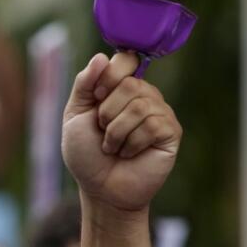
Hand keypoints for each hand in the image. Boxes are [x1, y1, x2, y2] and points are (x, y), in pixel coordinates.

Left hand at [61, 53, 180, 212]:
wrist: (100, 189)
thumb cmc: (86, 155)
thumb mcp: (75, 116)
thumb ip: (84, 85)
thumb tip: (101, 56)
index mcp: (120, 88)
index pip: (126, 60)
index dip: (110, 76)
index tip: (97, 98)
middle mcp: (144, 96)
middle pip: (131, 84)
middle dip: (108, 113)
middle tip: (103, 132)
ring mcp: (160, 113)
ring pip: (141, 106)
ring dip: (117, 132)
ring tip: (113, 147)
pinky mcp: (171, 132)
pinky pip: (152, 125)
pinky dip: (132, 143)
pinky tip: (129, 154)